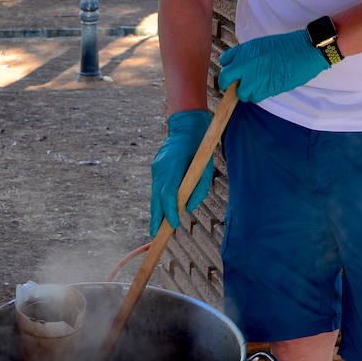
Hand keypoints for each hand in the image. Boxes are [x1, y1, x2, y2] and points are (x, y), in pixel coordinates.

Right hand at [150, 109, 213, 231]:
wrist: (186, 125)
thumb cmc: (201, 147)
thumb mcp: (207, 168)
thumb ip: (199, 188)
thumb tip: (188, 207)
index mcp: (173, 167)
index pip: (168, 194)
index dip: (169, 211)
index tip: (173, 225)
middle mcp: (160, 168)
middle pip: (156, 197)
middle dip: (156, 217)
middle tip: (155, 234)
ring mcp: (156, 168)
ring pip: (155, 194)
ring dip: (156, 210)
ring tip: (156, 228)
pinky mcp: (156, 167)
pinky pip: (157, 187)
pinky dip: (159, 199)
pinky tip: (161, 210)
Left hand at [217, 28, 329, 103]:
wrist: (303, 51)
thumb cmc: (287, 46)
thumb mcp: (261, 45)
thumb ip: (248, 56)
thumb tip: (241, 67)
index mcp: (244, 50)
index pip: (224, 61)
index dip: (229, 68)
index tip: (233, 72)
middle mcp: (245, 64)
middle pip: (225, 79)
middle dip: (227, 84)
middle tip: (235, 86)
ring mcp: (254, 78)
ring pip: (240, 93)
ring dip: (246, 92)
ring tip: (256, 87)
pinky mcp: (265, 89)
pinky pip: (254, 98)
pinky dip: (258, 96)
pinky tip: (265, 89)